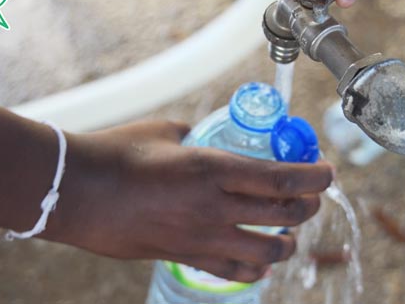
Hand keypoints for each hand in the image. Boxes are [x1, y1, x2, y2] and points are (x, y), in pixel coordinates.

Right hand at [47, 120, 333, 282]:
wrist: (76, 192)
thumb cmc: (116, 154)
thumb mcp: (165, 132)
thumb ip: (194, 135)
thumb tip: (203, 136)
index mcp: (214, 168)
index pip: (283, 179)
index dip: (315, 177)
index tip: (328, 172)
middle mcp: (216, 207)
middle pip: (285, 215)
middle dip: (308, 207)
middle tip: (310, 198)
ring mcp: (201, 237)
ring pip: (266, 252)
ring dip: (286, 244)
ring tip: (287, 236)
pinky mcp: (184, 257)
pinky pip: (231, 272)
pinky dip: (253, 269)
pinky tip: (258, 264)